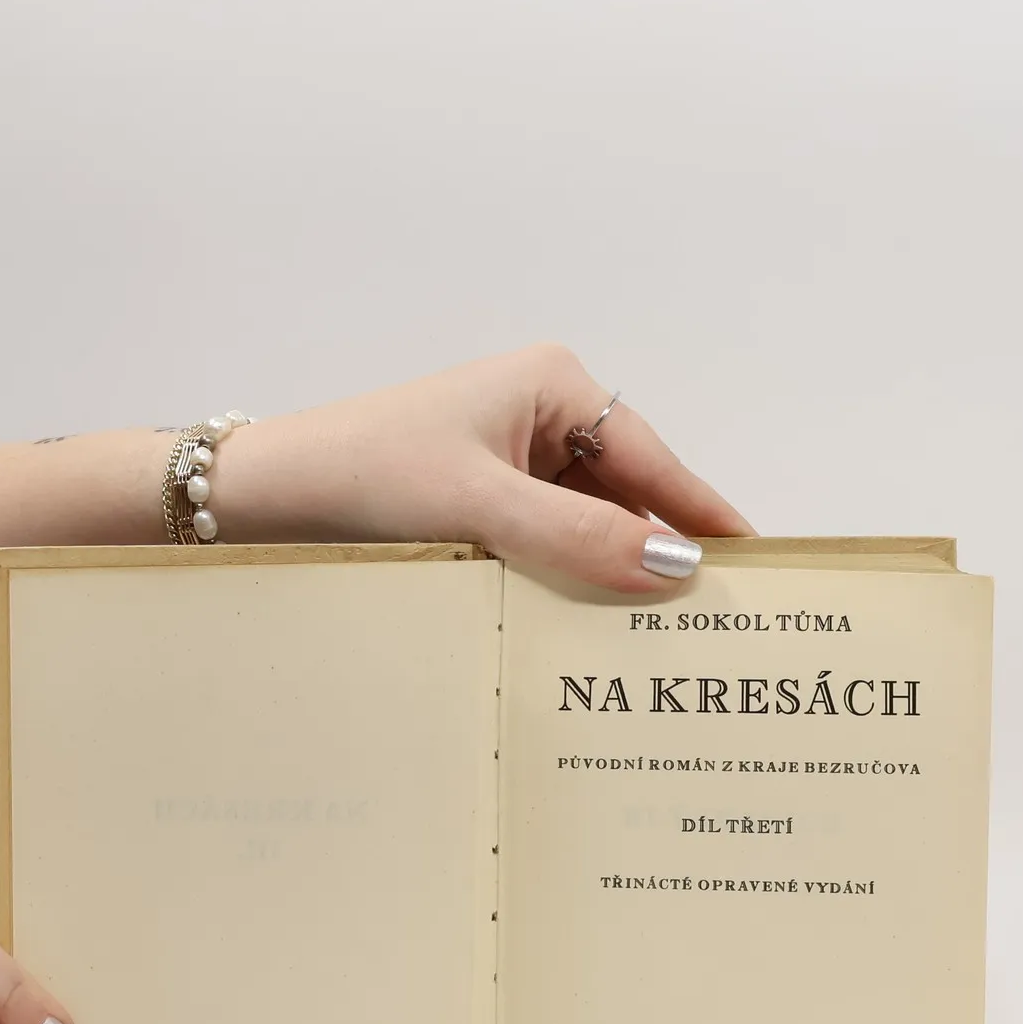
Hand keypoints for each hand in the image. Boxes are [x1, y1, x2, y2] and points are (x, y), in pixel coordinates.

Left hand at [229, 343, 755, 590]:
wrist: (259, 499)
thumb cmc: (363, 477)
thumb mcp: (478, 508)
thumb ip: (579, 537)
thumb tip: (677, 568)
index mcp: (553, 384)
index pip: (653, 460)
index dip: (705, 517)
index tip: (763, 564)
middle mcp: (540, 414)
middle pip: (627, 494)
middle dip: (660, 553)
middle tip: (719, 622)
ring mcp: (511, 458)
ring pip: (589, 525)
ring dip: (611, 574)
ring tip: (665, 639)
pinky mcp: (482, 500)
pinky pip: (549, 542)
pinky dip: (568, 579)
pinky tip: (589, 627)